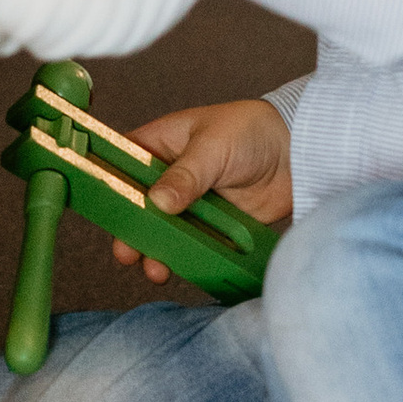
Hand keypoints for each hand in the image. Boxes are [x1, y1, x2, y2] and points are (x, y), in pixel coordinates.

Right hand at [125, 96, 295, 274]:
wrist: (299, 152)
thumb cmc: (252, 131)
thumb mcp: (213, 147)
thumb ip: (185, 175)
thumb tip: (157, 202)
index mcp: (160, 145)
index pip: (122, 165)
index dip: (109, 188)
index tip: (103, 214)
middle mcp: (169, 176)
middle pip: (138, 206)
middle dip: (130, 231)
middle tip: (127, 252)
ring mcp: (190, 203)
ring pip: (162, 230)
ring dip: (155, 250)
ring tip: (156, 268)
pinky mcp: (212, 225)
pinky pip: (192, 244)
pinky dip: (184, 258)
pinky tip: (180, 270)